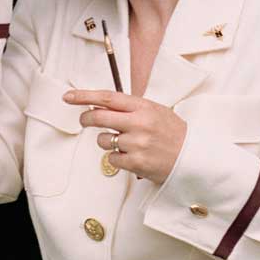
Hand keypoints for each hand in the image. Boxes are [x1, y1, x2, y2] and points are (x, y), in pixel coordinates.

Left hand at [63, 90, 187, 184]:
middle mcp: (139, 123)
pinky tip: (130, 156)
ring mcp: (136, 144)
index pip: (108, 98)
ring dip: (106, 142)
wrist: (191, 157)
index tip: (69, 96)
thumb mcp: (154, 111)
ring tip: (123, 143)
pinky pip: (111, 158)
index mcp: (143, 107)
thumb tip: (99, 107)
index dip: (85, 96)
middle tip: (84, 120)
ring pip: (103, 140)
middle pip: (99, 117)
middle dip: (86, 119)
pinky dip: (116, 158)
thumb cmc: (171, 133)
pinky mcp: (135, 163)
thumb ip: (129, 108)